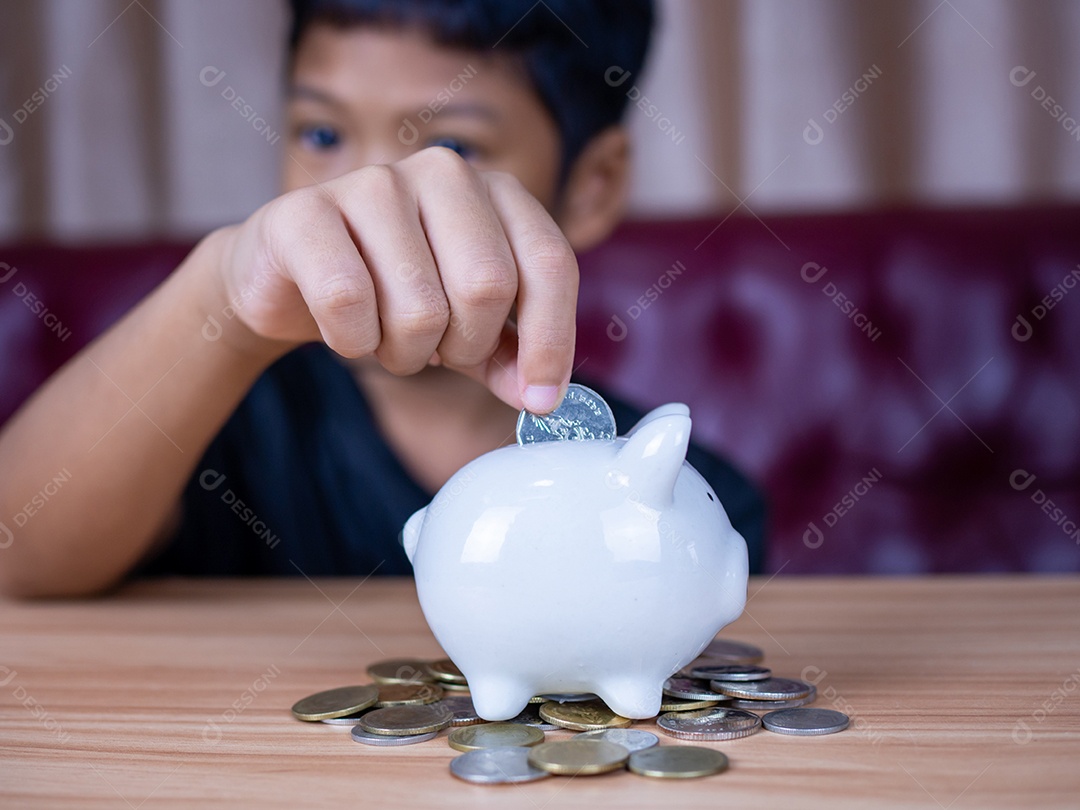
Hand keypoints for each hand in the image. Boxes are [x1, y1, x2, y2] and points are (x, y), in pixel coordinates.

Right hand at [216, 148, 576, 411]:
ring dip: (405, 352)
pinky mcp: (305, 209)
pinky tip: (344, 329)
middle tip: (438, 351)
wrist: (290, 278)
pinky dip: (352, 341)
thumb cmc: (392, 296)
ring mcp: (374, 182)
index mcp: (498, 192)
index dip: (551, 340)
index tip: (542, 400)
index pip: (549, 264)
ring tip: (386, 336)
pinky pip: (348, 301)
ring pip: (420, 308)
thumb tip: (542, 398)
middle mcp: (444, 173)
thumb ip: (510, 357)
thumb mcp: (466, 329)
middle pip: (487, 288)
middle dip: (464, 346)